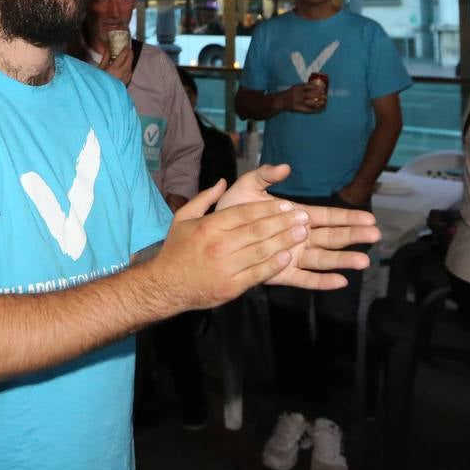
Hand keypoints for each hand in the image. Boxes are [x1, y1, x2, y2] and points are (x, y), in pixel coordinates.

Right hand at [98, 44, 132, 85]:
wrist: (100, 94)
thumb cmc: (98, 81)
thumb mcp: (99, 68)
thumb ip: (105, 57)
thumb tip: (108, 48)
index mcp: (114, 68)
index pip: (123, 56)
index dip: (126, 50)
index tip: (126, 46)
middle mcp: (121, 74)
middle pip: (129, 61)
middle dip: (130, 54)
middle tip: (129, 50)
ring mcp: (124, 79)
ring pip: (130, 68)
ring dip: (130, 62)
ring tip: (128, 58)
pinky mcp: (125, 84)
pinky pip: (130, 75)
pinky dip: (129, 69)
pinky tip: (127, 68)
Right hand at [150, 179, 310, 311]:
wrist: (166, 286)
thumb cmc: (176, 251)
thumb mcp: (182, 218)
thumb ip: (203, 199)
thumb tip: (222, 182)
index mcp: (209, 226)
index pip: (245, 213)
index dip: (268, 208)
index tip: (287, 204)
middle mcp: (219, 245)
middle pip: (257, 230)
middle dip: (283, 222)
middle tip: (303, 216)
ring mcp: (226, 267)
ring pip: (261, 251)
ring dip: (284, 241)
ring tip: (301, 233)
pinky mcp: (232, 286)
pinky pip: (258, 273)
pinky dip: (274, 265)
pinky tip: (287, 257)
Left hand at [217, 164, 379, 288]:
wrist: (212, 234)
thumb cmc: (232, 210)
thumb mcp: (248, 187)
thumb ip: (265, 175)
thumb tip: (285, 167)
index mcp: (295, 215)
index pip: (327, 216)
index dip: (347, 217)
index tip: (369, 218)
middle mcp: (299, 237)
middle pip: (331, 237)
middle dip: (353, 235)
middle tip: (375, 235)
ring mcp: (292, 255)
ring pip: (323, 258)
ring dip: (342, 259)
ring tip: (363, 260)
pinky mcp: (281, 273)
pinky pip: (304, 278)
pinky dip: (321, 281)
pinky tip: (340, 281)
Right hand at [280, 83, 326, 113]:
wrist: (281, 101)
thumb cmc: (291, 93)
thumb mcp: (296, 87)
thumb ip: (305, 87)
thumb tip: (319, 86)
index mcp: (297, 87)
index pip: (308, 86)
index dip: (317, 88)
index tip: (323, 89)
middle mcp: (297, 94)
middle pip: (310, 95)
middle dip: (319, 96)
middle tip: (325, 96)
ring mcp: (298, 102)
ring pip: (310, 102)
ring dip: (318, 102)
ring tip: (324, 102)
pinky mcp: (298, 108)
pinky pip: (309, 109)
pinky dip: (316, 109)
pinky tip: (321, 108)